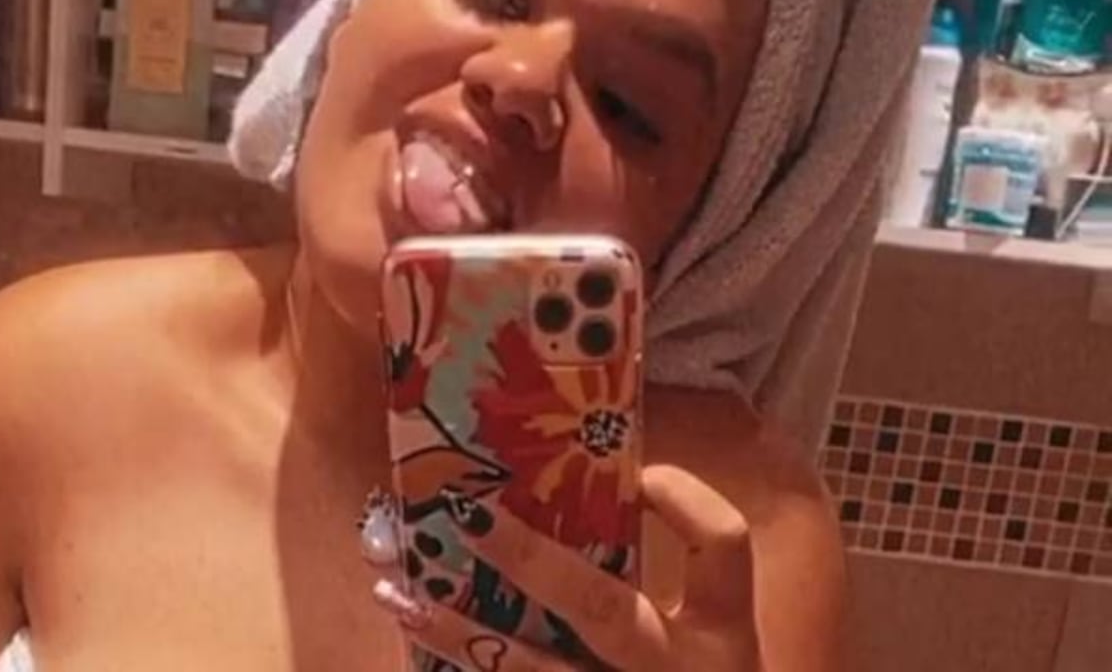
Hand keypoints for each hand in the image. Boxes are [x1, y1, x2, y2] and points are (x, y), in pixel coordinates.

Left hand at [370, 465, 761, 670]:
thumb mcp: (707, 652)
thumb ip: (666, 593)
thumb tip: (584, 501)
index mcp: (724, 637)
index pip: (725, 547)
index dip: (686, 500)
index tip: (641, 471)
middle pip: (603, 607)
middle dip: (528, 559)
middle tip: (466, 514)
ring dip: (459, 633)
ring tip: (399, 597)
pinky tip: (418, 656)